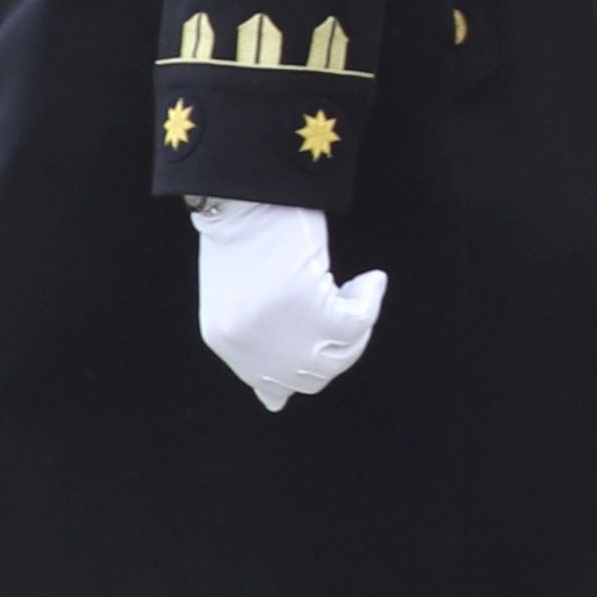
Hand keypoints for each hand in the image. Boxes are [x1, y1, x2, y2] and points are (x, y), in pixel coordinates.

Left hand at [193, 198, 387, 410]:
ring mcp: (278, 329)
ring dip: (359, 324)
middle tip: (347, 309)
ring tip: (358, 290)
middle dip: (340, 348)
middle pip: (312, 377)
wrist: (246, 194)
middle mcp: (249, 346)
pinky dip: (371, 298)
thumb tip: (274, 401)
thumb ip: (254, 341)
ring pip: (340, 354)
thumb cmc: (246, 232)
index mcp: (226, 341)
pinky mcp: (307, 304)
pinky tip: (370, 280)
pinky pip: (358, 321)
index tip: (324, 345)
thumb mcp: (238, 297)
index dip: (307, 369)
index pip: (272, 387)